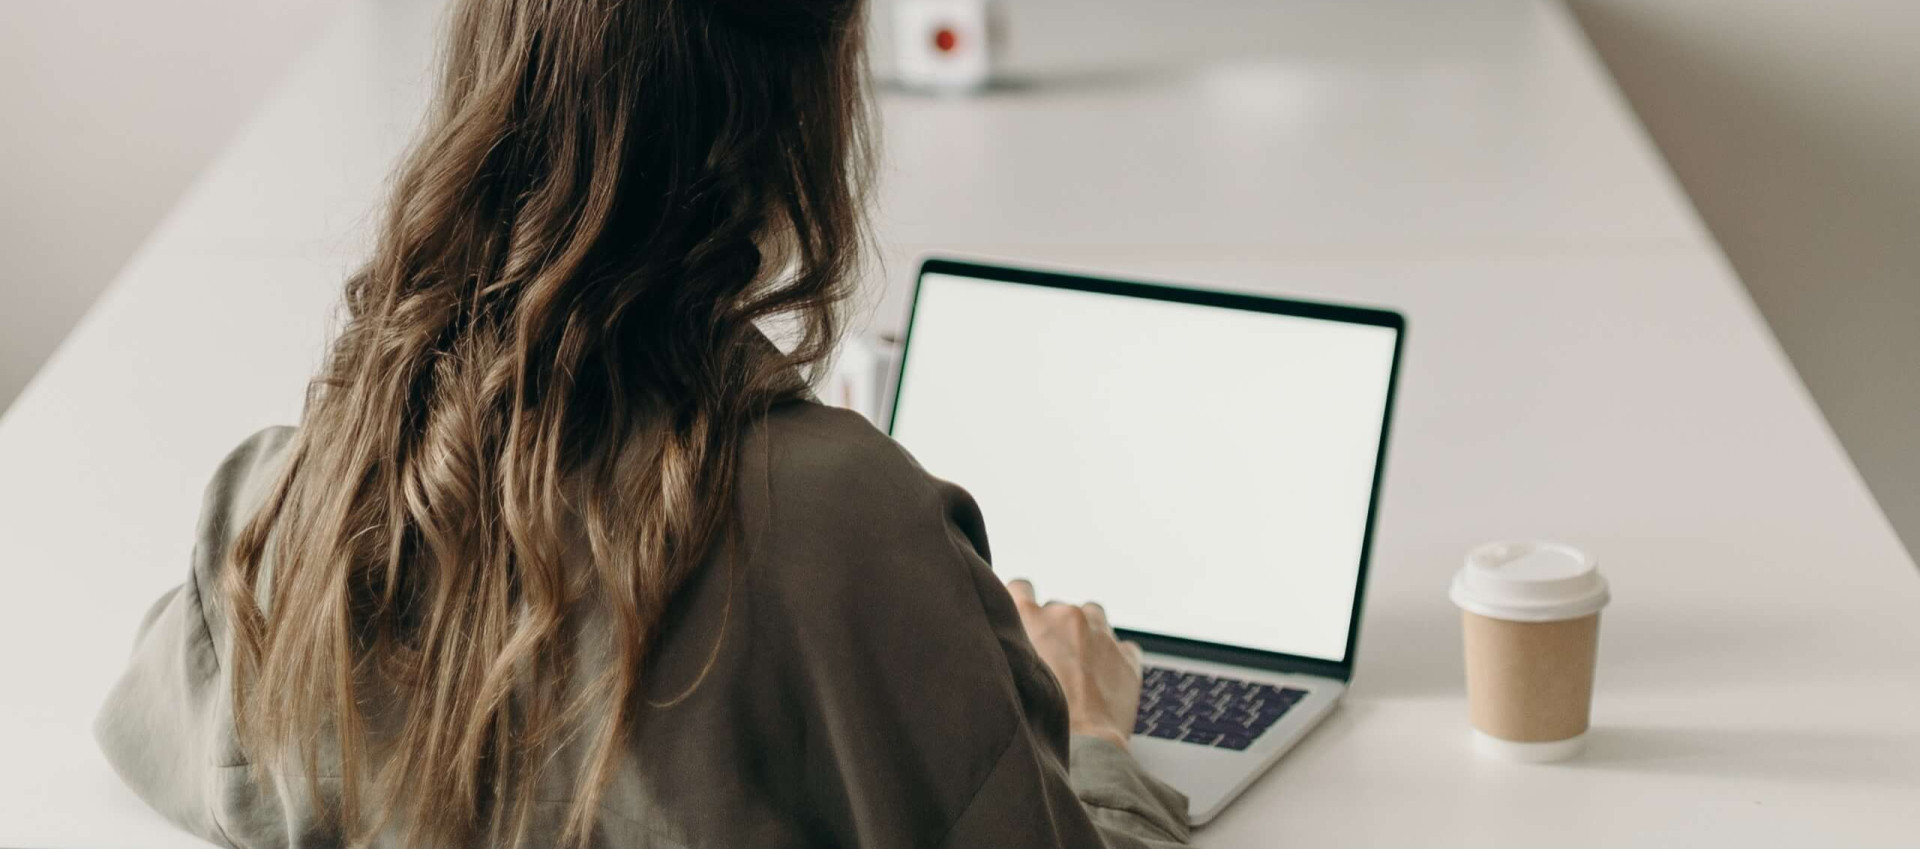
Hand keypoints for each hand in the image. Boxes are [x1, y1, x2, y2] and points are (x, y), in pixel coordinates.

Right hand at [1006, 579, 1143, 751]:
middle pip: (1058, 610)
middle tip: (1051, 663)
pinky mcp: (1127, 655)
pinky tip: (1102, 683)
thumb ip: (1009, 646)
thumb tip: (1010, 641)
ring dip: (1087, 635)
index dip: (1022, 603)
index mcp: (1032, 616)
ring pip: (1092, 617)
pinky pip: (1120, 646)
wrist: (1080, 746)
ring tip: (1080, 670)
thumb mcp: (1008, 672)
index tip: (1025, 620)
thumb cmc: (1036, 718)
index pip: (1020, 587)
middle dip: (1056, 630)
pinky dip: (1113, 659)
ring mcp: (1101, 633)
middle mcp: (1067, 615)